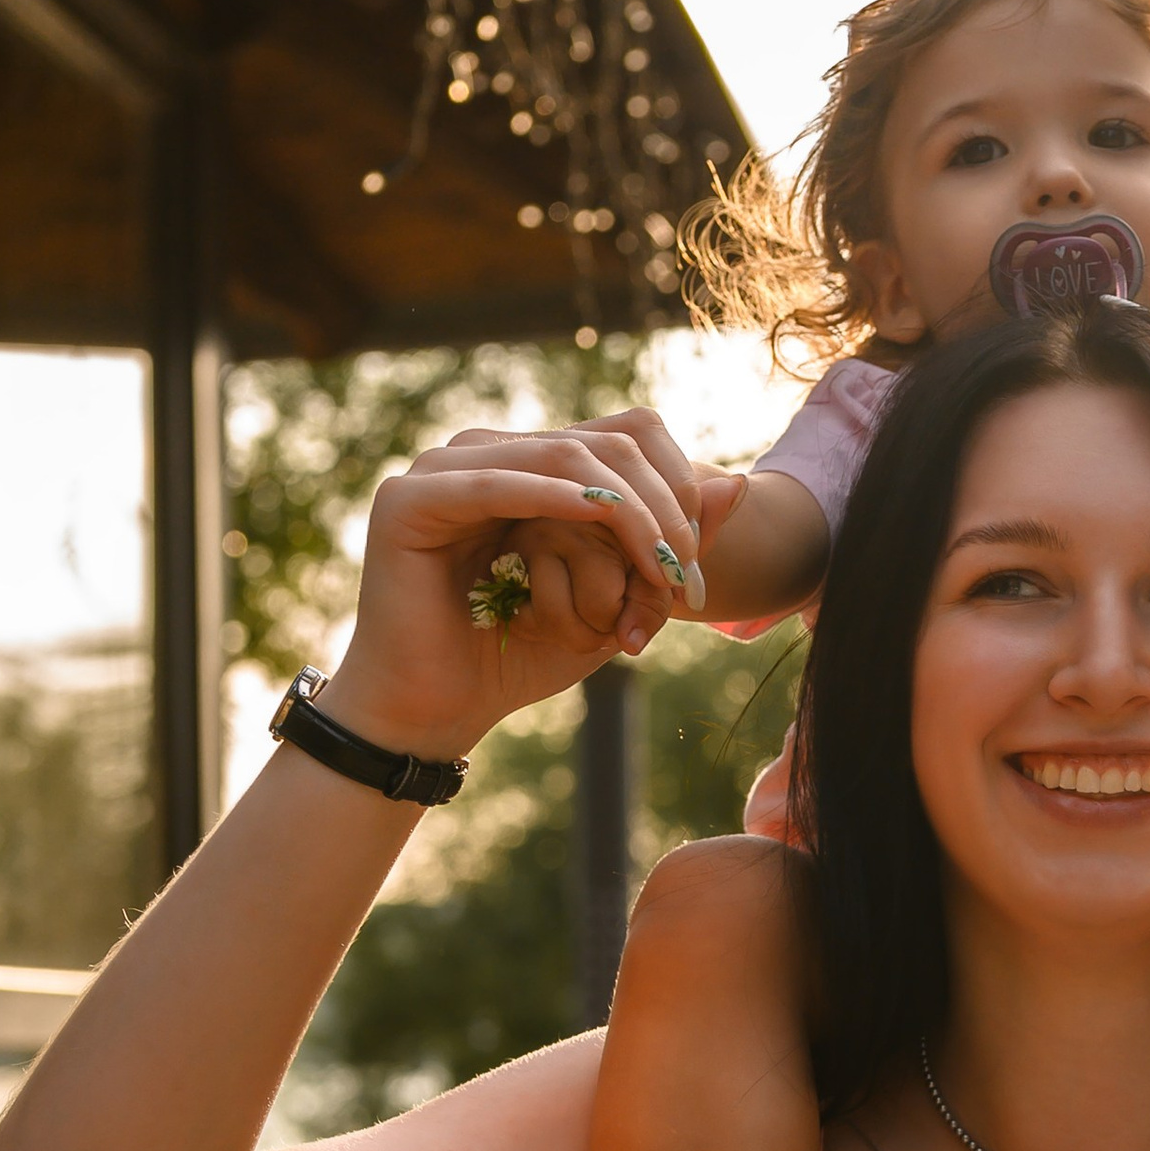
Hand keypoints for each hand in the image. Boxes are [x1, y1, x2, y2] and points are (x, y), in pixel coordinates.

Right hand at [408, 408, 716, 647]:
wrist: (432, 713)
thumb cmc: (515, 661)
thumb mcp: (614, 598)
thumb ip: (669, 541)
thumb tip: (741, 482)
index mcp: (529, 467)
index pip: (627, 437)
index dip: (676, 489)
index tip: (693, 569)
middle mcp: (488, 455)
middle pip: (605, 444)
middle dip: (659, 511)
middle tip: (682, 578)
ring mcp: (443, 468)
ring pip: (564, 454)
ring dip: (624, 513)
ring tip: (655, 569)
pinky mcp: (408, 498)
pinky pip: (497, 481)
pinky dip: (554, 498)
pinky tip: (596, 518)